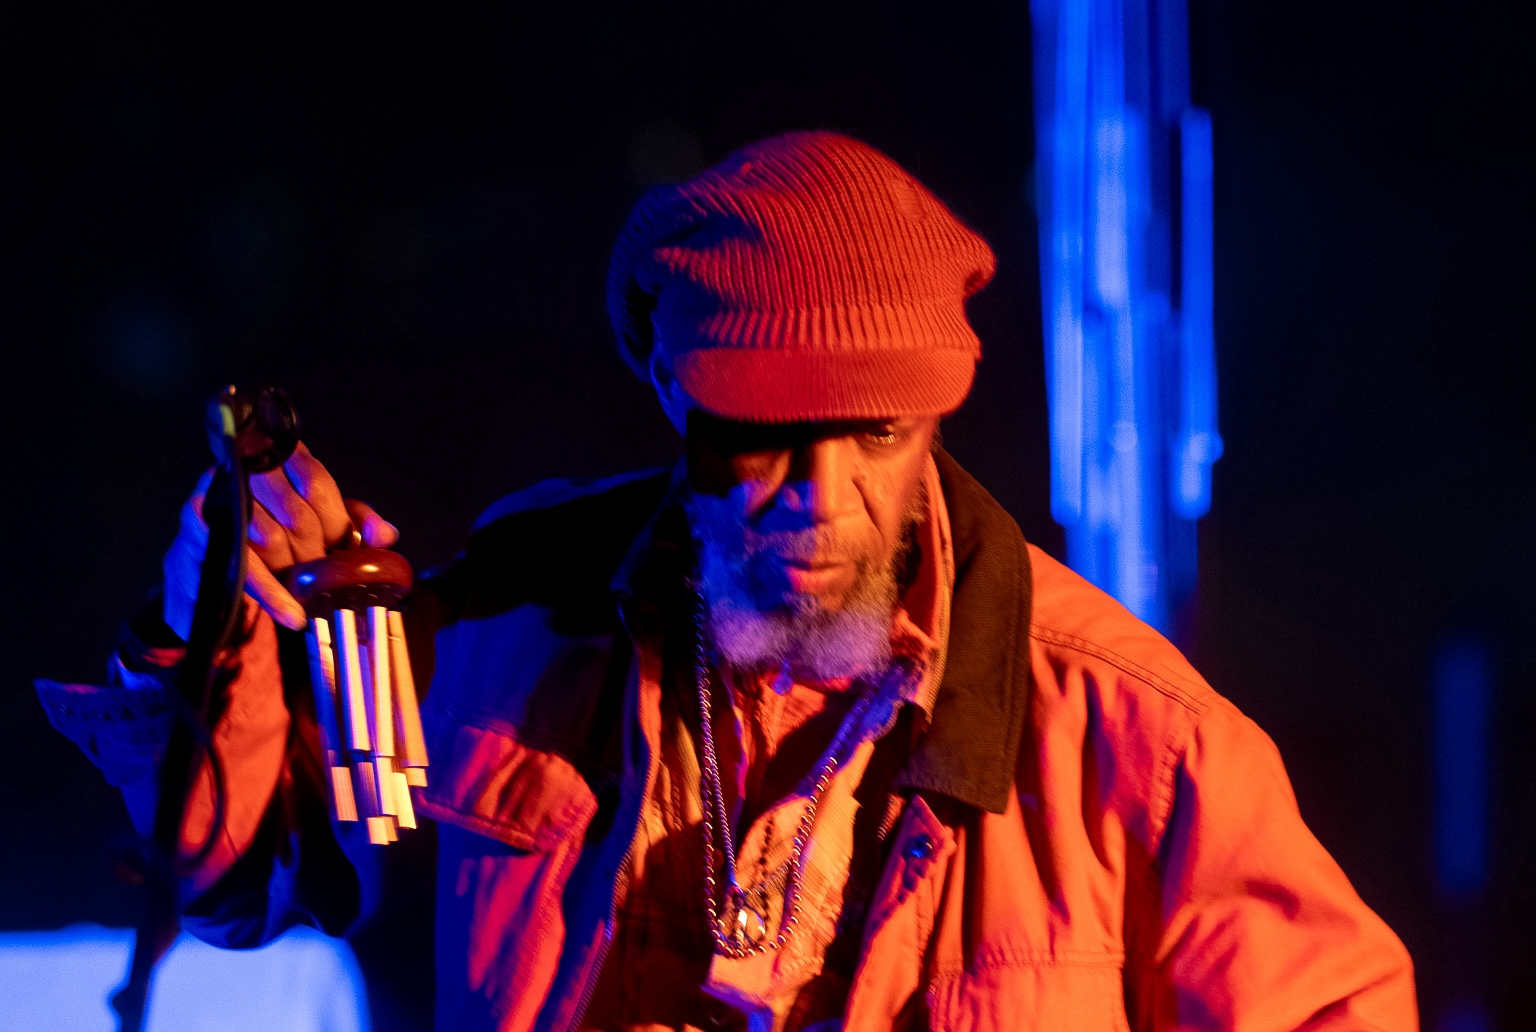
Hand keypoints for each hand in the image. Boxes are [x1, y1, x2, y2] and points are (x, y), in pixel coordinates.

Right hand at [162, 442, 398, 637]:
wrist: (212, 573)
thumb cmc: (275, 543)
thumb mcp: (323, 529)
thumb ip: (358, 525)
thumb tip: (386, 535)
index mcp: (278, 458)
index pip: (315, 480)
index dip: (337, 519)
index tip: (347, 546)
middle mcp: (243, 470)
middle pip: (294, 510)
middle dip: (317, 550)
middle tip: (329, 578)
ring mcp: (215, 499)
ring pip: (268, 535)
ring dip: (295, 572)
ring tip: (311, 596)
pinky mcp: (196, 534)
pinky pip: (241, 565)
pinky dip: (272, 594)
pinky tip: (293, 615)